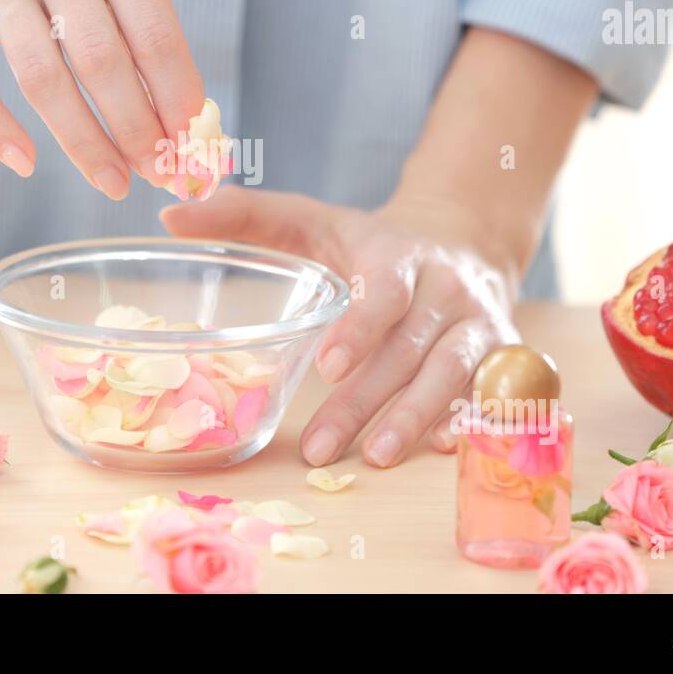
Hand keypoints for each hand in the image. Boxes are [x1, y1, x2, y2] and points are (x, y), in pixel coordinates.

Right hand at [0, 0, 204, 197]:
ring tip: (113, 182)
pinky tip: (26, 165)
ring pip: (39, 77)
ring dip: (82, 142)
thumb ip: (150, 32)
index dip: (177, 96)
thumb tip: (188, 130)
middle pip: (99, 57)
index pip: (153, 29)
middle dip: (136, 128)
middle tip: (159, 173)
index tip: (194, 145)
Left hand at [161, 186, 520, 467]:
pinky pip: (491, 390)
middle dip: (364, 401)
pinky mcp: (502, 353)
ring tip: (373, 457)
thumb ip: (247, 216)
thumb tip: (170, 216)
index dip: (360, 328)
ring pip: (451, 375)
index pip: (384, 292)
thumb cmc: (373, 244)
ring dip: (415, 419)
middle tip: (319, 447)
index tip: (327, 366)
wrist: (465, 241)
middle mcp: (448, 289)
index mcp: (400, 256)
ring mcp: (480, 323)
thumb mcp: (315, 220)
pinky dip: (471, 419)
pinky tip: (442, 449)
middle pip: (407, 349)